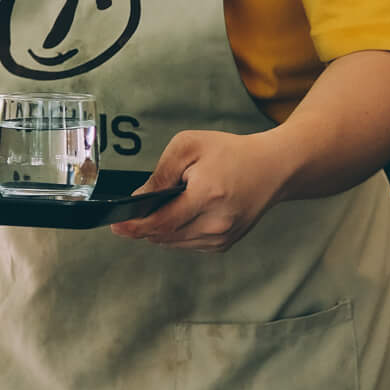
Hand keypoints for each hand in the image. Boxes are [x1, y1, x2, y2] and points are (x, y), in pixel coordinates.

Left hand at [109, 129, 288, 251]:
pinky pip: (189, 243)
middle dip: (143, 227)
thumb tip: (139, 197)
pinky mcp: (226, 243)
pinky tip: (175, 216)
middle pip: (166, 236)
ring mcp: (224, 237)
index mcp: (207, 196)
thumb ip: (161, 173)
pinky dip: (176, 233)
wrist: (273, 168)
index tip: (115, 226)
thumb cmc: (230, 153)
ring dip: (159, 231)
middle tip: (128, 216)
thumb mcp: (189, 147)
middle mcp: (217, 223)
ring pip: (175, 243)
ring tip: (152, 212)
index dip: (135, 227)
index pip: (162, 222)